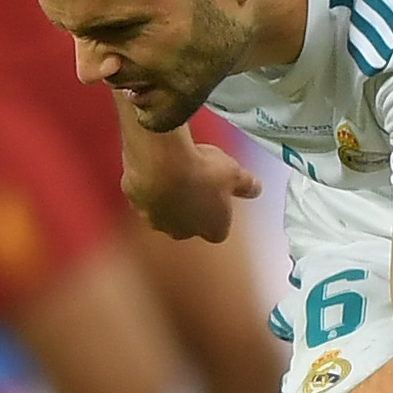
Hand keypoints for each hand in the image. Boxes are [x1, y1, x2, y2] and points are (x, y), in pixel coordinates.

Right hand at [123, 124, 260, 243]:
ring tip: (174, 171)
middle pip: (189, 225)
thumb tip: (256, 189)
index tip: (219, 196)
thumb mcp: (235, 173)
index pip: (219, 230)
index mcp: (212, 229)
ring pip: (164, 212)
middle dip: (192, 208)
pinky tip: (155, 166)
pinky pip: (144, 195)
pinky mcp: (136, 203)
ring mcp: (156, 219)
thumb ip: (247, 185)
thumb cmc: (202, 170)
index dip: (219, 213)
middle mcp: (183, 231)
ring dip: (168, 198)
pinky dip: (149, 184)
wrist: (162, 161)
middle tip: (196, 181)